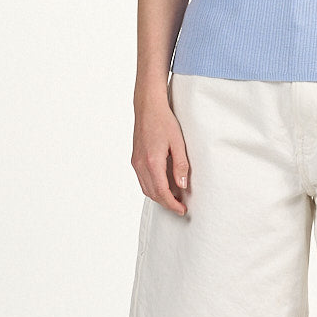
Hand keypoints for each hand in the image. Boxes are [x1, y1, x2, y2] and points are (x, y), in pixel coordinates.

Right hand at [131, 100, 189, 215]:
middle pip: (152, 193)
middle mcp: (140, 165)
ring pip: (146, 189)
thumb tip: (182, 186)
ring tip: (174, 199)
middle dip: (166, 203)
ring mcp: (135, 163)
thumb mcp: (178, 143)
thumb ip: (181, 166)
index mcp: (152, 162)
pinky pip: (142, 180)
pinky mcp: (134, 159)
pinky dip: (152, 188)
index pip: (162, 192)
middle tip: (180, 208)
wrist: (148, 107)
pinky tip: (163, 186)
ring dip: (159, 197)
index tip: (182, 210)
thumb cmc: (164, 121)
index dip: (172, 204)